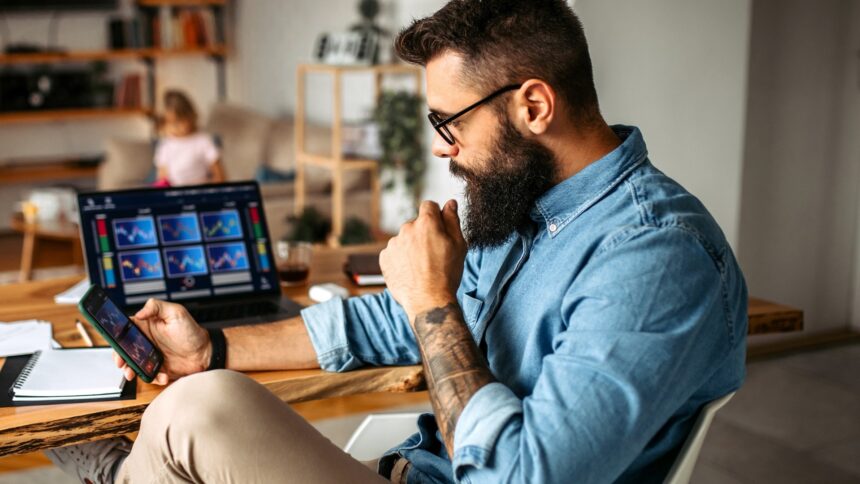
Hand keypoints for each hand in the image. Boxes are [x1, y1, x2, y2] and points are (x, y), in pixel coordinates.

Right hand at [112, 299, 210, 384]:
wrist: (205, 353)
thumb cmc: (192, 331)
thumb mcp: (176, 313)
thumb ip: (157, 307)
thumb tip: (140, 312)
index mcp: (147, 326)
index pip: (125, 329)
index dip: (117, 337)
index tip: (116, 344)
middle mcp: (146, 341)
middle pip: (124, 349)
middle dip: (120, 357)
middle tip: (121, 363)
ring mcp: (150, 356)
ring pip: (132, 364)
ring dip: (130, 370)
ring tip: (133, 373)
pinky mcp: (157, 369)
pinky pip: (148, 375)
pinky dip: (153, 377)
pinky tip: (162, 375)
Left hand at [379, 199, 466, 320]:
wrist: (428, 301)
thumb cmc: (447, 274)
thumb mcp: (458, 245)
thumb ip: (453, 220)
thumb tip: (450, 203)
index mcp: (426, 223)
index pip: (429, 205)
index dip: (436, 216)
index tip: (439, 229)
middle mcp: (406, 229)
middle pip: (416, 223)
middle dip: (424, 233)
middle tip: (434, 254)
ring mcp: (393, 244)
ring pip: (404, 238)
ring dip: (411, 246)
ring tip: (422, 266)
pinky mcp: (384, 258)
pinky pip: (394, 252)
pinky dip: (401, 258)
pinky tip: (411, 271)